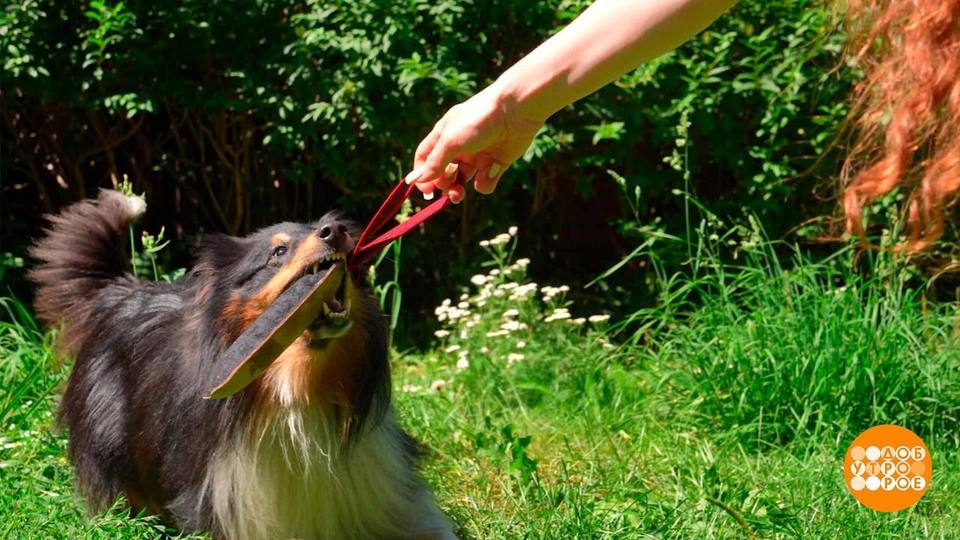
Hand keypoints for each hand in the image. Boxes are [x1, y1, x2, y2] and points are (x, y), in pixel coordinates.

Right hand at [404, 83, 542, 202]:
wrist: (516, 111)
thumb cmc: (478, 120)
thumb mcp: (451, 141)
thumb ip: (435, 162)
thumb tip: (420, 180)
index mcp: (444, 136)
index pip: (426, 157)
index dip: (422, 174)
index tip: (425, 191)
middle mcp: (460, 146)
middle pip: (444, 173)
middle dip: (443, 185)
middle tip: (447, 193)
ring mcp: (478, 155)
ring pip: (463, 180)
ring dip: (458, 189)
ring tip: (459, 193)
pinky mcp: (497, 163)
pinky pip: (485, 181)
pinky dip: (486, 181)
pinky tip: (491, 171)